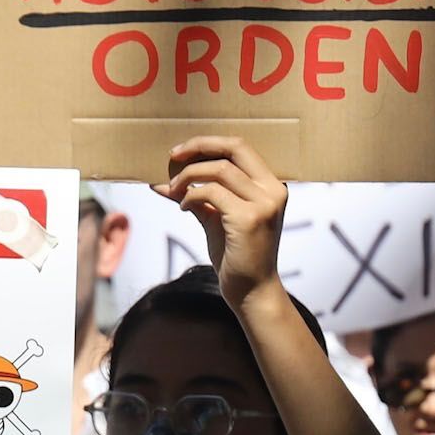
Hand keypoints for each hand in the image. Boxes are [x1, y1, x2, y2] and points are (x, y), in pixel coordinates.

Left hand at [156, 137, 287, 308]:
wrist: (251, 291)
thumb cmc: (236, 256)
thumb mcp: (216, 219)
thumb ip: (196, 196)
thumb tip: (162, 183)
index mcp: (271, 185)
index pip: (240, 147)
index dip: (209, 143)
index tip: (181, 151)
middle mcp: (273, 190)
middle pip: (234, 148)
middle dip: (199, 146)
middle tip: (173, 156)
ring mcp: (264, 203)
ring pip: (219, 169)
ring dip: (188, 176)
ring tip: (174, 190)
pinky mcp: (249, 218)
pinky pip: (211, 192)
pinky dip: (191, 196)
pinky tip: (183, 207)